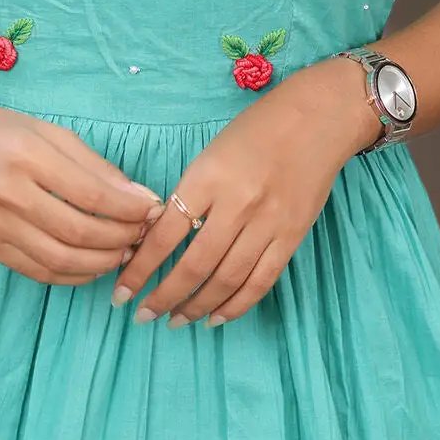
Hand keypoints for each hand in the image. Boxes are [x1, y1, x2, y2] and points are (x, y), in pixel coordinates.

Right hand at [0, 89, 165, 283]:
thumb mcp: (48, 132)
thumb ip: (94, 165)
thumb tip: (140, 197)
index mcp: (27, 155)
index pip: (91, 193)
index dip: (129, 208)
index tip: (154, 209)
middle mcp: (8, 193)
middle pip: (78, 232)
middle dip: (121, 238)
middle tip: (143, 234)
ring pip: (60, 260)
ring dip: (101, 262)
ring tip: (123, 251)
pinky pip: (38, 272)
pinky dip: (73, 275)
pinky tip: (92, 265)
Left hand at [111, 60, 369, 325]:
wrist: (317, 118)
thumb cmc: (256, 130)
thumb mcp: (211, 153)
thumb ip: (190, 195)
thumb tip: (161, 239)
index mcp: (208, 177)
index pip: (166, 234)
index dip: (141, 269)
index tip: (121, 290)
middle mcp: (237, 203)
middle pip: (194, 265)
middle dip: (164, 296)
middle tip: (143, 315)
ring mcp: (268, 223)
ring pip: (226, 280)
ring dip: (197, 306)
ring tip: (176, 320)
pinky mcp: (292, 237)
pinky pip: (260, 281)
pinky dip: (236, 305)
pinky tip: (216, 317)